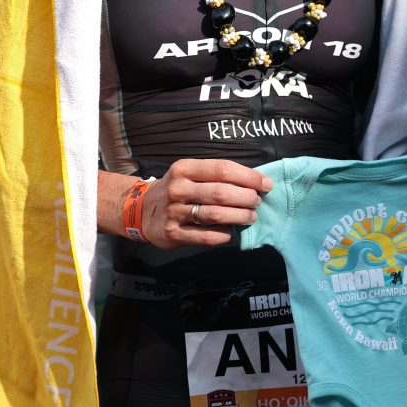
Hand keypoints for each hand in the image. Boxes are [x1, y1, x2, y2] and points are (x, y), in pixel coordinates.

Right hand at [138, 158, 272, 248]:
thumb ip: (215, 176)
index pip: (222, 169)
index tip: (266, 184)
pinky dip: (224, 235)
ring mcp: (174, 212)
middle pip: (221, 193)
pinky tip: (231, 232)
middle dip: (247, 198)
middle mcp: (178, 189)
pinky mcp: (173, 234)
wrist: (140, 210)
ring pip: (216, 215)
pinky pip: (206, 237)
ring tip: (251, 216)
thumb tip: (253, 181)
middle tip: (257, 202)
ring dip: (240, 216)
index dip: (249, 177)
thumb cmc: (176, 189)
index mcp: (184, 169)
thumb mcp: (189, 173)